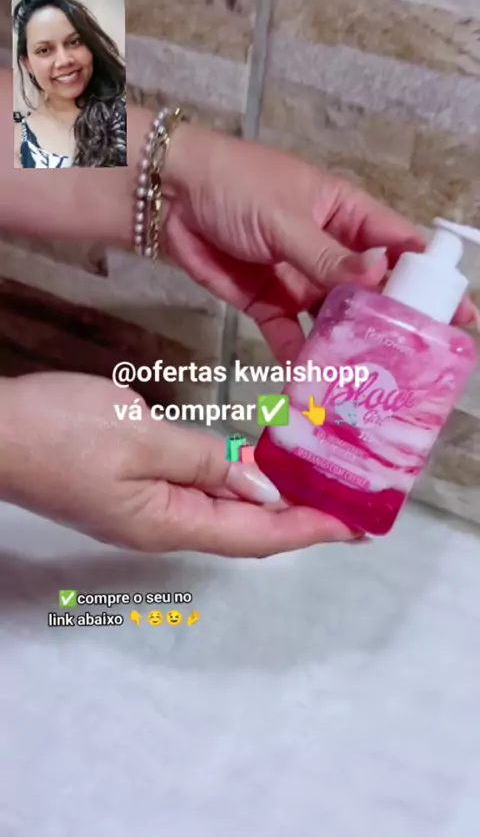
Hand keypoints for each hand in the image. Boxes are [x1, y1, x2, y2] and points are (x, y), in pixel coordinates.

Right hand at [0, 372, 359, 555]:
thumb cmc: (60, 431)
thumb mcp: (140, 435)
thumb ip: (203, 459)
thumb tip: (257, 484)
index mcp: (169, 522)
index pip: (257, 536)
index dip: (309, 530)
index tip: (355, 524)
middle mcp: (164, 525)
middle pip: (245, 529)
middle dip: (299, 517)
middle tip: (346, 496)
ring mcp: (146, 508)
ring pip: (223, 509)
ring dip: (269, 498)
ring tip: (314, 479)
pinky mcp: (132, 487)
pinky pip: (199, 490)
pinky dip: (234, 479)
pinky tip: (251, 463)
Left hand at [162, 123, 477, 361]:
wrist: (167, 198)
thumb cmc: (233, 185)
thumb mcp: (286, 217)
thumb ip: (328, 255)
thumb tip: (378, 277)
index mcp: (346, 215)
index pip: (399, 246)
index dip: (428, 279)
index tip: (457, 314)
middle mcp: (329, 250)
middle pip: (371, 291)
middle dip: (391, 324)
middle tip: (413, 363)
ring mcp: (299, 278)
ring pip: (334, 319)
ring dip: (347, 348)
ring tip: (368, 383)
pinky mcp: (267, 301)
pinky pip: (291, 336)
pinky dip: (300, 358)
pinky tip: (313, 383)